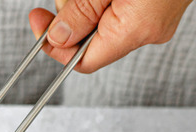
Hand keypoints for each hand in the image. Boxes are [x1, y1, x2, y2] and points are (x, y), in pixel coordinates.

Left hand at [29, 0, 192, 72]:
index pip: (84, 61)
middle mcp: (150, 30)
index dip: (56, 46)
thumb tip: (58, 36)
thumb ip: (81, 12)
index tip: (38, 23)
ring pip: (103, 21)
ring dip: (88, 2)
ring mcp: (156, 19)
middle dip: (72, 14)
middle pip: (92, 39)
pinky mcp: (157, 7)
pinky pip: (119, 10)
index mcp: (137, 29)